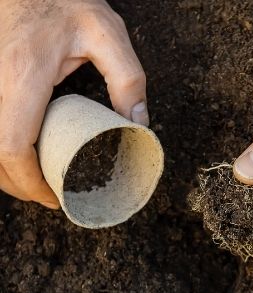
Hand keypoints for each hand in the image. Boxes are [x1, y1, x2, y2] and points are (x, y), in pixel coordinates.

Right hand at [0, 0, 147, 207]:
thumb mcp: (106, 33)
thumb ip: (128, 79)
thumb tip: (138, 122)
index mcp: (24, 76)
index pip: (14, 146)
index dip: (30, 182)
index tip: (52, 197)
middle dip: (17, 185)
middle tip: (45, 196)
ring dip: (4, 171)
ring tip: (32, 182)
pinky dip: (0, 149)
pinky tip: (18, 154)